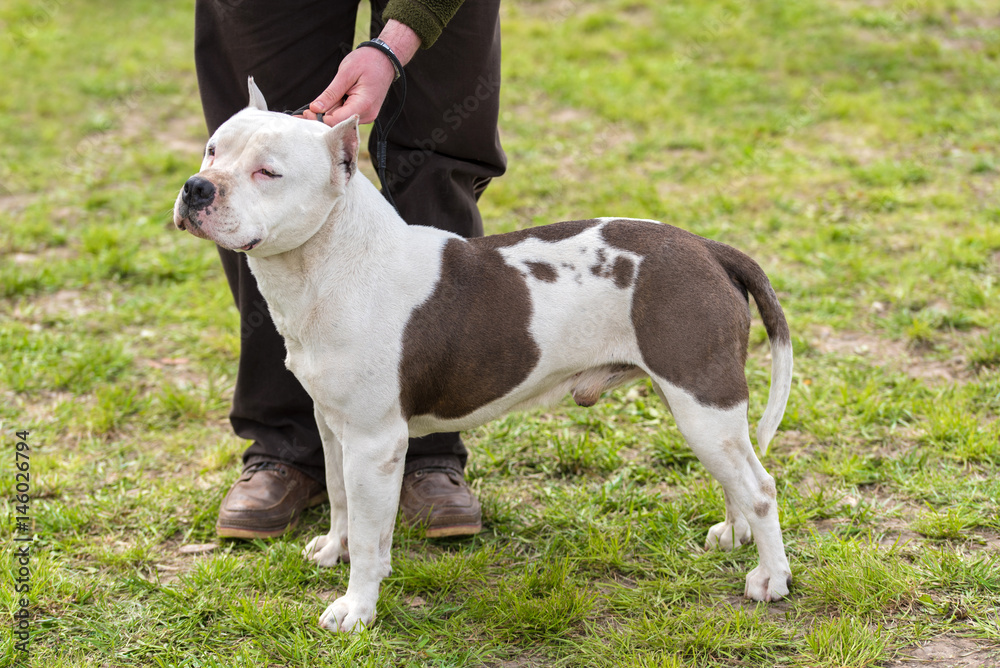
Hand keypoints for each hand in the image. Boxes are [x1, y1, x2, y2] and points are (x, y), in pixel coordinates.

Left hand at [302, 20, 420, 126]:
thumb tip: (314, 108)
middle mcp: (366, 115)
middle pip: (338, 124)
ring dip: (328, 113)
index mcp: (363, 105)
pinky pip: (346, 115)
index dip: (319, 118)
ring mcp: (366, 115)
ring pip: (341, 120)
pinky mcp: (364, 113)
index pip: (336, 121)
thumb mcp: (345, 73)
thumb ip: (330, 93)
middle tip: (304, 111)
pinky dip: (335, 110)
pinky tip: (328, 103)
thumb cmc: (367, 61)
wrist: (385, 59)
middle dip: (321, 118)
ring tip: (316, 105)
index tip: (306, 110)